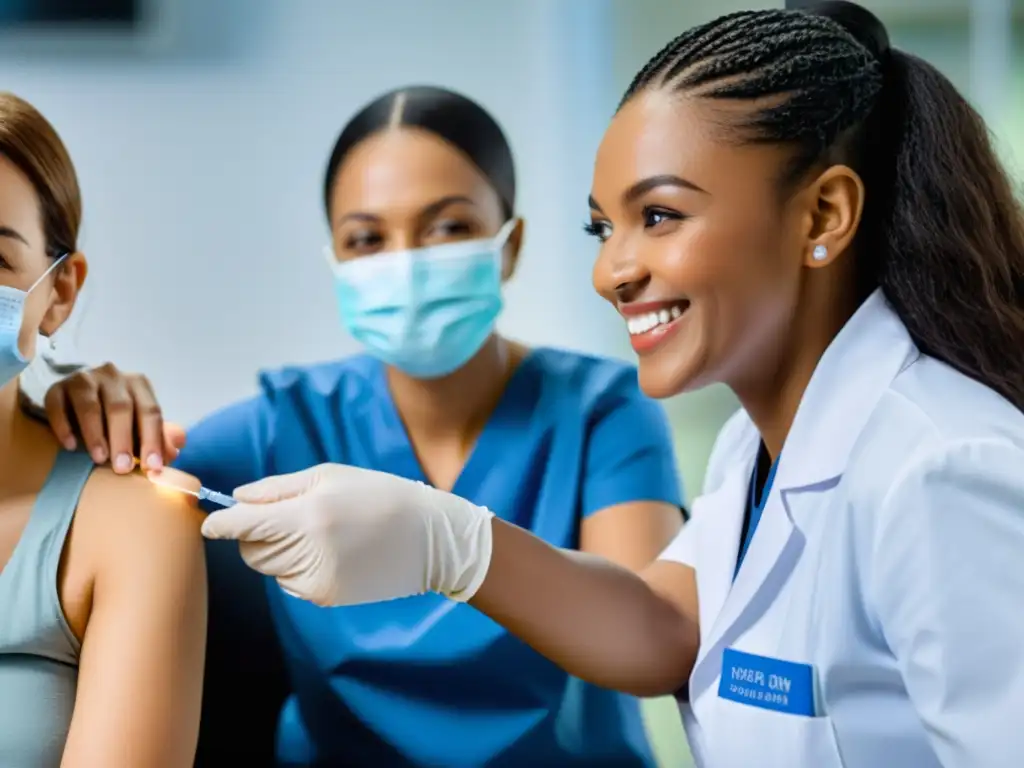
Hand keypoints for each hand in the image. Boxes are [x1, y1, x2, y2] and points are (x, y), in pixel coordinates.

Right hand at [43, 363, 185, 472]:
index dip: (153, 439)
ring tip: (99, 458)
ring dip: (95, 433)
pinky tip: (69, 445)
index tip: (153, 467)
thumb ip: (158, 436)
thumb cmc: (116, 415)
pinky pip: (57, 404)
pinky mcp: (56, 387)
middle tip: (123, 468)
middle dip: (124, 440)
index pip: (150, 411)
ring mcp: (83, 379)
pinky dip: (64, 425)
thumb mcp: (139, 423)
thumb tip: (177, 448)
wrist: (77, 397)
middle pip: (121, 408)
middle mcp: (112, 376)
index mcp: (138, 384)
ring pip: (89, 404)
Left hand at [201, 464, 494, 606]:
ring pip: (270, 569)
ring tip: (318, 534)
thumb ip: (278, 489)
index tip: (209, 523)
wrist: (432, 538)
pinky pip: (291, 583)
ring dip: (278, 552)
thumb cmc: (381, 495)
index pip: (244, 525)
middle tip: (284, 518)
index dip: (221, 524)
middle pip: (251, 551)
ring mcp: (318, 578)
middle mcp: (310, 549)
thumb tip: (236, 498)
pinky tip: (331, 553)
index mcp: (309, 512)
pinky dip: (298, 569)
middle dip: (255, 536)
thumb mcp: (331, 477)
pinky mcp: (327, 596)